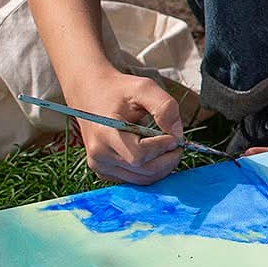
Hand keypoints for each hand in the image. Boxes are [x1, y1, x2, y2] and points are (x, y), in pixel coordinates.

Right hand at [63, 70, 183, 184]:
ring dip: (162, 166)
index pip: (140, 156)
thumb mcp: (144, 87)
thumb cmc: (118, 90)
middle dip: (168, 159)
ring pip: (143, 179)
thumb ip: (165, 107)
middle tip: (176, 142)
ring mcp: (100, 166)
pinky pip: (136, 179)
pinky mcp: (104, 172)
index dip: (162, 147)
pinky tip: (153, 152)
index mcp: (105, 135)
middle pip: (145, 171)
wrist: (90, 93)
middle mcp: (99, 156)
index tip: (173, 135)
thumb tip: (177, 134)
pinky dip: (150, 169)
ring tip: (166, 146)